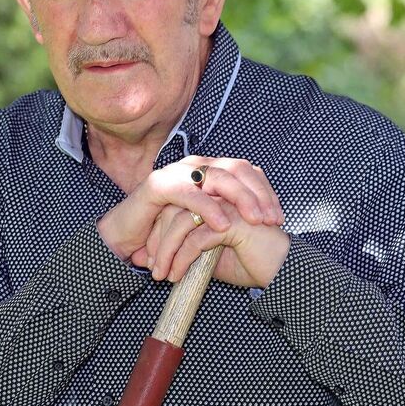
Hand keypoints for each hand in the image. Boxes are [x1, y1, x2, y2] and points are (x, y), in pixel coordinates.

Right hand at [96, 156, 283, 262]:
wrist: (124, 240)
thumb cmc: (165, 234)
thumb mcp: (205, 225)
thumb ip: (228, 216)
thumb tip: (265, 221)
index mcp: (208, 170)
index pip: (246, 171)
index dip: (266, 192)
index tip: (279, 218)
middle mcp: (195, 166)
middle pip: (237, 170)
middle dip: (259, 195)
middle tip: (272, 220)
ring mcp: (177, 172)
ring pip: (218, 177)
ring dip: (241, 199)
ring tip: (255, 221)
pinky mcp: (159, 185)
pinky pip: (190, 194)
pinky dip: (208, 208)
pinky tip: (223, 224)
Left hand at [130, 199, 290, 288]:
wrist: (283, 273)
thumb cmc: (251, 262)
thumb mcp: (211, 255)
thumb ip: (187, 248)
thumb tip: (154, 256)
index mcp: (216, 195)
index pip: (177, 203)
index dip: (159, 229)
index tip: (149, 256)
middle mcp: (221, 194)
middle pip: (174, 208)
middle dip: (158, 239)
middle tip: (150, 266)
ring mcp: (227, 205)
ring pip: (181, 222)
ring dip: (166, 250)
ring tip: (160, 275)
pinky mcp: (234, 222)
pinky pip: (196, 239)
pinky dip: (181, 259)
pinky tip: (177, 275)